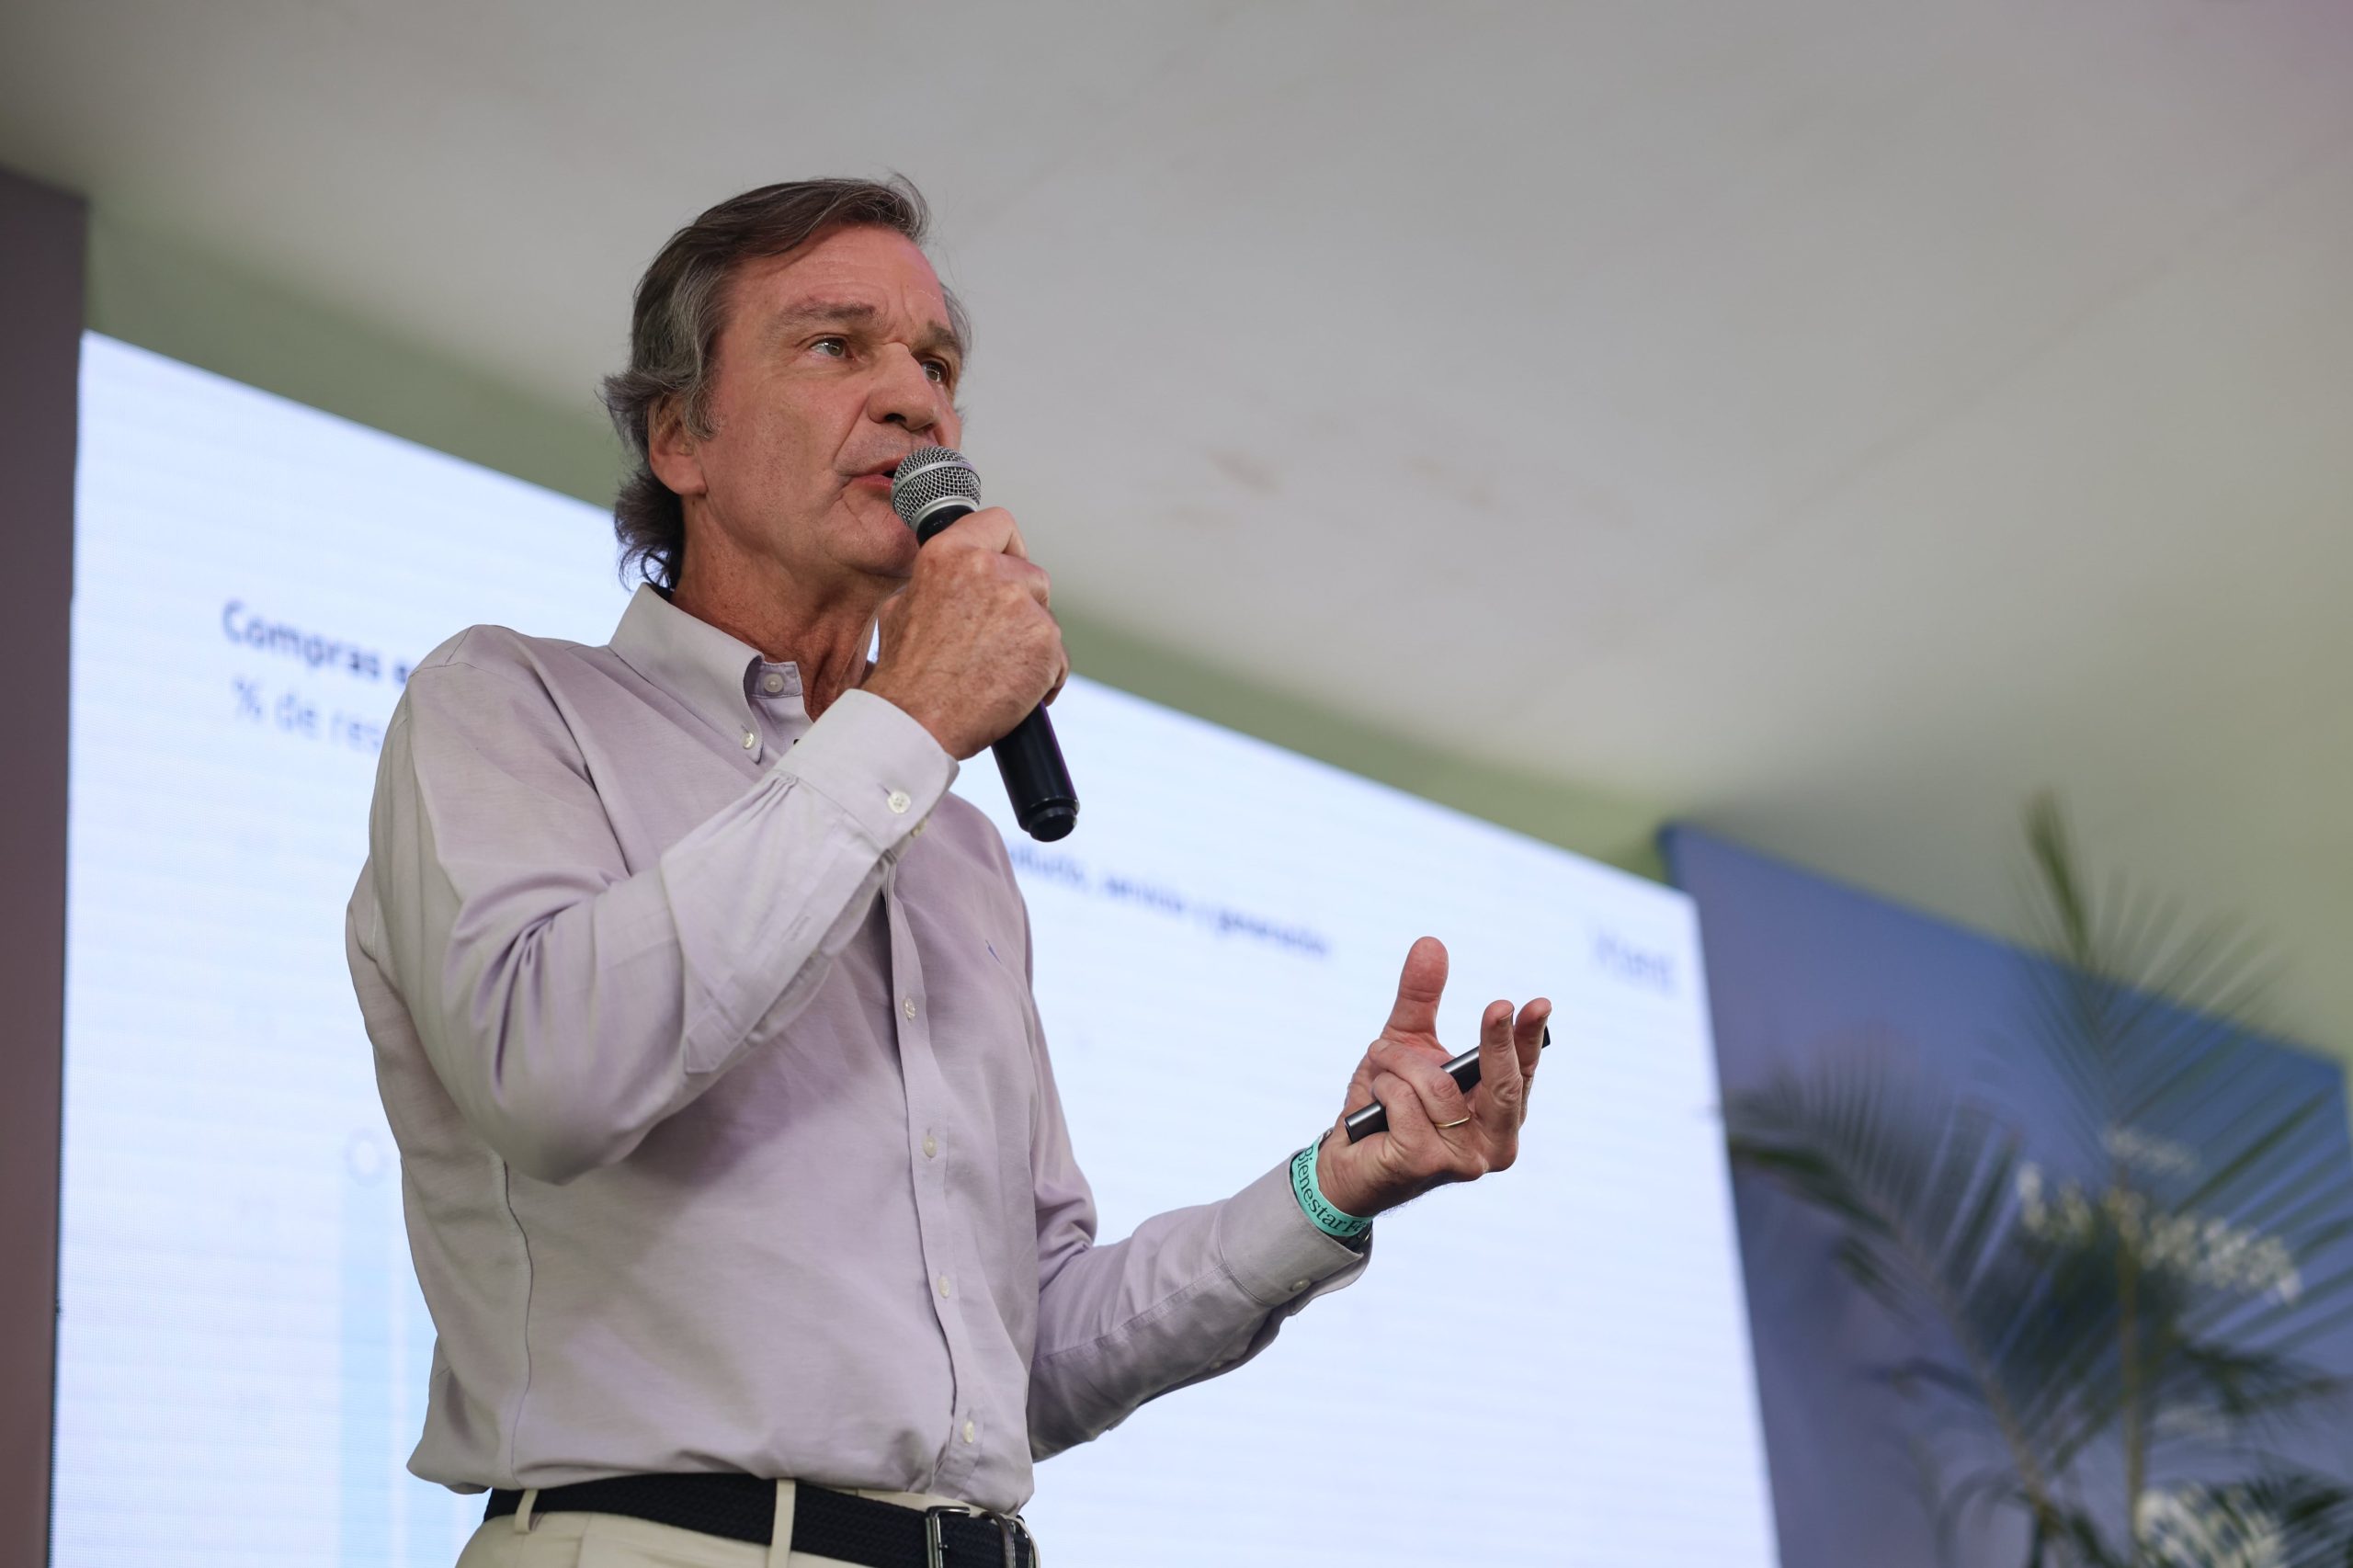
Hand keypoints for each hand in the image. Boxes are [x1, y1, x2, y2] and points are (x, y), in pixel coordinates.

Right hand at [863, 507, 1068, 758]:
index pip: (999, 523)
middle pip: (1031, 576)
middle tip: (996, 641)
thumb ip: (937, 582)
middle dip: (1022, 607)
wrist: (917, 722)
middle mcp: (988, 570)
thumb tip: (957, 578)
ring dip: (1031, 644)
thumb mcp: (903, 608)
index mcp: (949, 554)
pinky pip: (1058, 657)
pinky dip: (1044, 677)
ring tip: (999, 673)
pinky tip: (1014, 693)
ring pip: (1045, 619)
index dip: (1010, 547)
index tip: (1009, 566)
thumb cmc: (906, 676)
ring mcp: (1021, 606)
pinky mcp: (1045, 642)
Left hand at [1315, 936, 1550, 1218]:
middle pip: (1503, 1083)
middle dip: (1497, 1041)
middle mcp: (1493, 1142)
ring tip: (1379, 1069)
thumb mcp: (1405, 1042)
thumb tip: (1430, 943)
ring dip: (1397, 1064)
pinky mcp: (1425, 1164)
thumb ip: (1420, 997)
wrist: (1346, 1161)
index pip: (1523, 1070)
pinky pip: (1403, 1101)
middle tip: (1498, 1005)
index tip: (1538, 1004)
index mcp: (1500, 1113)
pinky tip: (1371, 1105)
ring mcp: (1463, 1160)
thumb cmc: (1387, 1103)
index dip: (1530, 1038)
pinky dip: (1381, 1088)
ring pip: (1435, 1085)